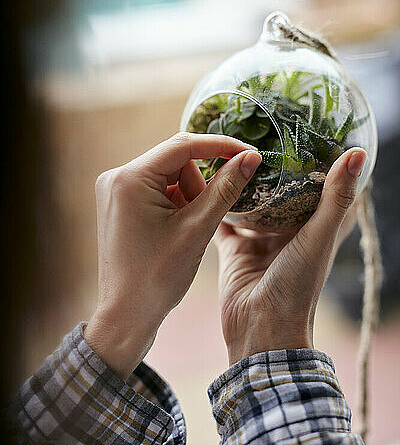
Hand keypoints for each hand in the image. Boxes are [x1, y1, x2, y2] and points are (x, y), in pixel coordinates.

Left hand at [85, 132, 260, 378]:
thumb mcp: (198, 229)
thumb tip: (251, 157)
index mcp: (129, 179)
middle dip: (199, 185)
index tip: (249, 153)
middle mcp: (117, 177)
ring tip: (186, 230)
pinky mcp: (119, 202)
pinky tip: (175, 231)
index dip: (220, 146)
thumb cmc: (158, 277)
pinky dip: (175, 204)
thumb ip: (226, 188)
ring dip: (189, 196)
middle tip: (204, 217)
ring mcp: (115, 190)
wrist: (126, 315)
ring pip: (170, 175)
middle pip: (176, 161)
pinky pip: (157, 188)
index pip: (183, 146)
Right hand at [215, 147, 365, 365]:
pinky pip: (224, 216)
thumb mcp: (319, 237)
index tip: (312, 131)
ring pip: (251, 199)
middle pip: (282, 189)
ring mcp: (260, 237)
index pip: (323, 187)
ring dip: (243, 179)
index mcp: (315, 226)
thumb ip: (336, 197)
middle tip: (261, 129)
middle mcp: (289, 229)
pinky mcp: (235, 245)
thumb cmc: (297, 287)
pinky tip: (206, 177)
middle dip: (273, 164)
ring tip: (230, 146)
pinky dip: (216, 200)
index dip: (321, 161)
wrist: (259, 328)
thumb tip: (358, 153)